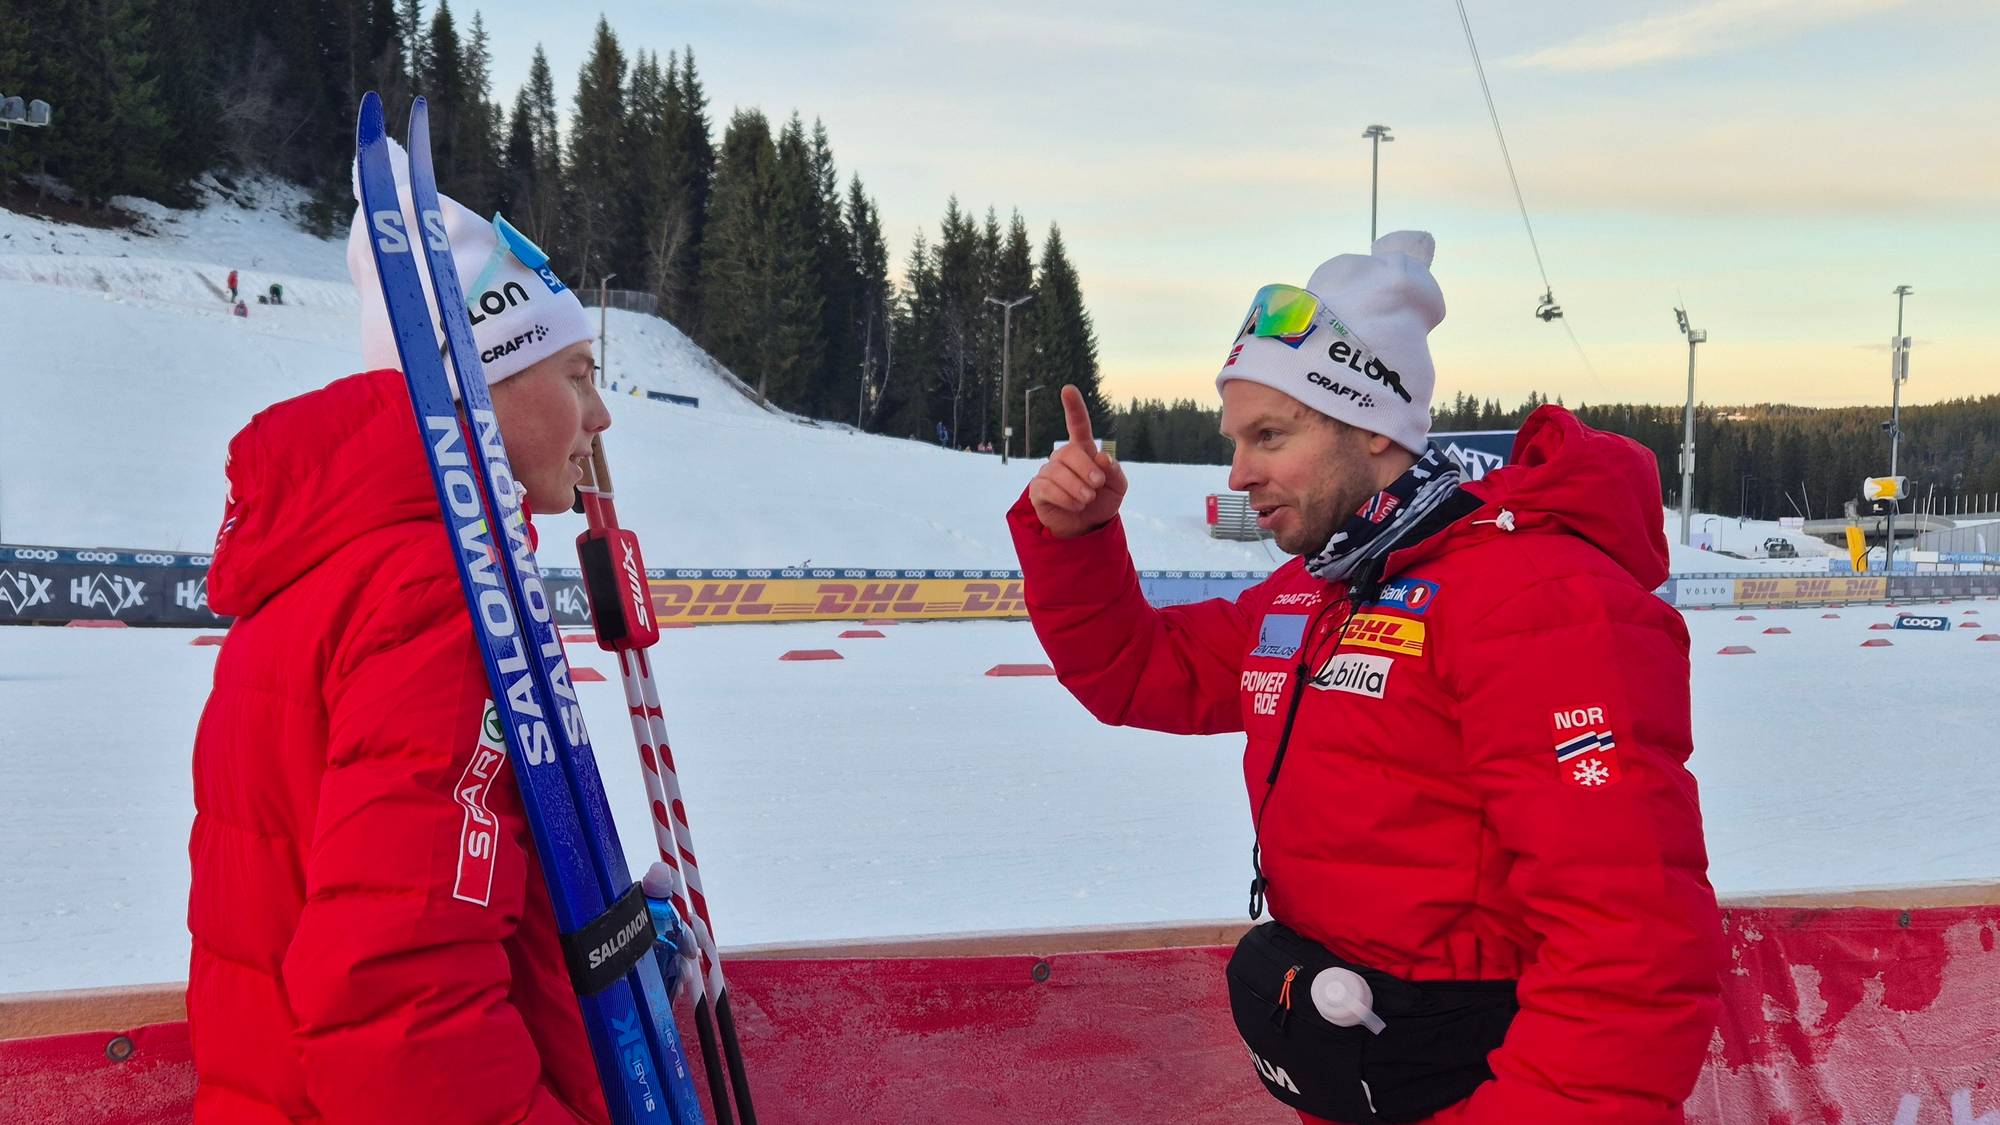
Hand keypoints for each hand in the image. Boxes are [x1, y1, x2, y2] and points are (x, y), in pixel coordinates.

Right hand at [1028, 385, 1127, 538]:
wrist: (1087, 527)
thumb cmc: (1102, 502)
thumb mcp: (1118, 487)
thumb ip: (1115, 471)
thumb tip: (1102, 457)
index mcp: (1083, 451)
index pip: (1078, 425)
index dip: (1073, 407)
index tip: (1068, 389)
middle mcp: (1063, 458)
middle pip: (1069, 451)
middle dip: (1085, 467)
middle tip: (1097, 484)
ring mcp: (1048, 472)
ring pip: (1057, 471)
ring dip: (1077, 487)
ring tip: (1088, 499)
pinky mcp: (1037, 490)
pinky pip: (1047, 487)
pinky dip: (1065, 497)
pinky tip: (1075, 505)